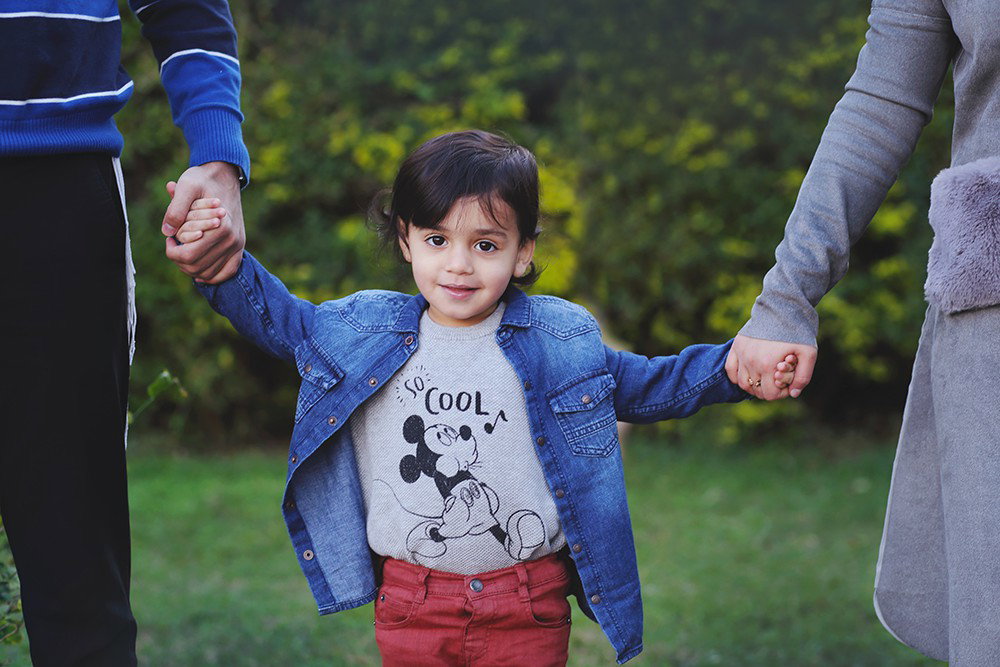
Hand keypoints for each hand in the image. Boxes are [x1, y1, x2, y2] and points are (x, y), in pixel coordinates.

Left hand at [163, 161, 244, 283]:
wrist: (225, 176)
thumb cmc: (202, 179)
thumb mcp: (186, 186)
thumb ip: (175, 209)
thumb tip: (167, 233)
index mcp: (220, 227)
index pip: (188, 255)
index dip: (171, 251)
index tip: (169, 237)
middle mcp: (232, 239)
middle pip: (197, 267)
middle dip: (179, 260)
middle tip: (174, 245)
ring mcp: (237, 245)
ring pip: (210, 273)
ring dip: (192, 268)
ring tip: (184, 251)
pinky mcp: (239, 247)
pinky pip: (227, 272)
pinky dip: (212, 276)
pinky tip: (199, 270)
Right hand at [725, 334, 816, 399]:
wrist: (782, 306)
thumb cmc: (798, 330)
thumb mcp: (809, 353)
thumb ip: (803, 376)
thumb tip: (793, 393)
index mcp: (768, 365)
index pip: (769, 394)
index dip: (781, 394)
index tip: (787, 385)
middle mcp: (751, 361)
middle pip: (756, 390)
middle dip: (769, 390)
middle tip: (778, 381)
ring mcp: (741, 353)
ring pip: (742, 383)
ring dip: (754, 386)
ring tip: (765, 379)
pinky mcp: (736, 346)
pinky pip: (730, 369)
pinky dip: (737, 377)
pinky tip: (750, 374)